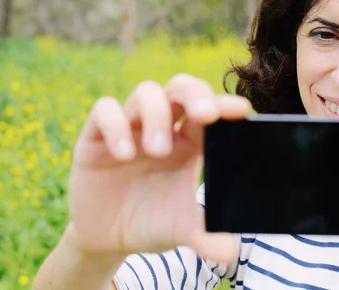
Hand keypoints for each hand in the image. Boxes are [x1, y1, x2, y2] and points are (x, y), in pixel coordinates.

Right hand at [68, 73, 250, 263]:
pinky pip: (104, 111)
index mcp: (189, 142)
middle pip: (180, 88)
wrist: (108, 239)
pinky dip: (115, 126)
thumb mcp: (181, 230)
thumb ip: (205, 237)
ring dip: (156, 115)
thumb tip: (230, 252)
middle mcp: (162, 127)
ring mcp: (129, 127)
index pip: (208, 112)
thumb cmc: (152, 223)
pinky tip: (123, 155)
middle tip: (205, 114)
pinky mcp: (96, 136)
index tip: (241, 109)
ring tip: (157, 151)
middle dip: (195, 94)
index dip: (224, 105)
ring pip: (146, 92)